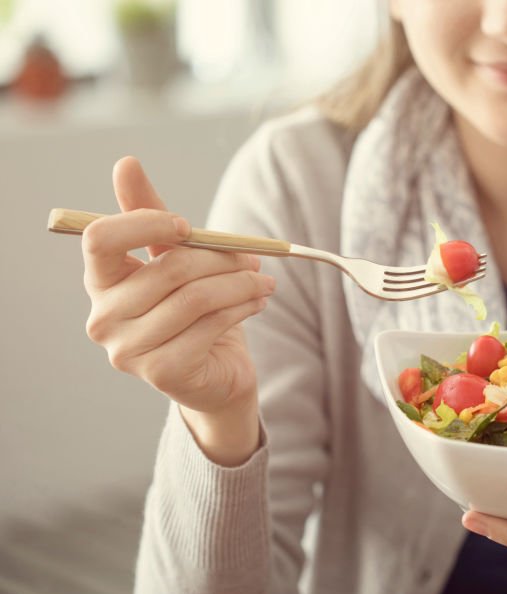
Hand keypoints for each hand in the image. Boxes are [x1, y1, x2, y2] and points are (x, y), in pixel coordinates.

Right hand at [81, 157, 274, 462]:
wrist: (216, 374)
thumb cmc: (194, 311)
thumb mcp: (174, 259)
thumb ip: (151, 216)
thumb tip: (125, 163)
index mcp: (100, 282)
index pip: (100, 239)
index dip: (144, 223)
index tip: (186, 225)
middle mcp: (103, 318)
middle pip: (166, 268)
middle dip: (220, 258)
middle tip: (254, 257)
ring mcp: (128, 350)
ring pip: (195, 298)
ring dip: (240, 283)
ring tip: (263, 280)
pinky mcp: (162, 372)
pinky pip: (210, 325)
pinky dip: (242, 307)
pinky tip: (257, 302)